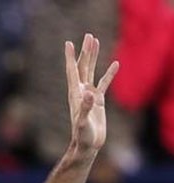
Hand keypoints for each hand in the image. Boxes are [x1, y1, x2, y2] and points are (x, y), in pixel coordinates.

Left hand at [65, 33, 118, 154]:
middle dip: (85, 51)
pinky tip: (116, 64)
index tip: (68, 43)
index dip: (70, 57)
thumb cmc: (82, 137)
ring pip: (92, 71)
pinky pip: (104, 83)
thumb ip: (86, 108)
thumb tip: (90, 94)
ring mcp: (89, 96)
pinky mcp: (98, 101)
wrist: (87, 145)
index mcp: (75, 94)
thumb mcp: (83, 122)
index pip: (72, 71)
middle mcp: (81, 92)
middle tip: (88, 35)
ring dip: (94, 57)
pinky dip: (109, 74)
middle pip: (83, 67)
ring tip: (96, 42)